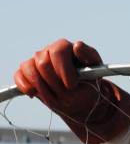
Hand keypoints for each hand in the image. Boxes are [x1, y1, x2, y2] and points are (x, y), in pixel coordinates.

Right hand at [14, 39, 129, 143]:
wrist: (79, 94)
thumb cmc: (89, 79)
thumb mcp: (96, 68)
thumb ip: (89, 56)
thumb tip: (77, 45)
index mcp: (65, 47)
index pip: (58, 51)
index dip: (64, 69)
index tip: (72, 85)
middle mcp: (48, 51)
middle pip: (43, 63)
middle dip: (55, 82)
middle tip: (67, 94)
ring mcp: (35, 60)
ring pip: (29, 69)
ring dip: (43, 87)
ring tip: (56, 98)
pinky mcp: (26, 71)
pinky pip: (19, 75)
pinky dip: (26, 86)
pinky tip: (34, 94)